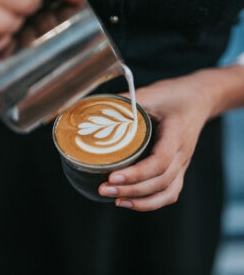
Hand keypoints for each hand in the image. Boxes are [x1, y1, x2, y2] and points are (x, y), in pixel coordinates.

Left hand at [99, 71, 213, 211]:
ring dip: (141, 201)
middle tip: (104, 189)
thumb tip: (95, 111)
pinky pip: (170, 192)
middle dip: (131, 190)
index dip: (136, 173)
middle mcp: (183, 154)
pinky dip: (151, 202)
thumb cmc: (175, 95)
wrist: (198, 99)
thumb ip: (125, 101)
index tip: (112, 176)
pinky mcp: (178, 167)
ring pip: (167, 192)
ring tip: (116, 200)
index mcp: (177, 135)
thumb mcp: (151, 93)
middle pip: (160, 181)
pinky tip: (131, 201)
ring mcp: (183, 163)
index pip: (159, 162)